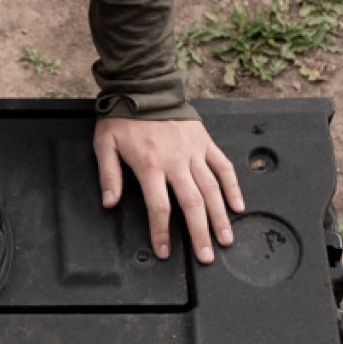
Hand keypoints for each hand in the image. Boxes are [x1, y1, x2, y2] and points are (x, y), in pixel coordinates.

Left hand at [92, 115, 244, 263]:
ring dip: (220, 217)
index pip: (159, 206)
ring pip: (212, 189)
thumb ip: (109, 176)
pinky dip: (233, 187)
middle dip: (200, 233)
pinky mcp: (205, 142)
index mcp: (150, 164)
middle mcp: (176, 161)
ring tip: (226, 240)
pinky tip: (238, 206)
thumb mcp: (104, 145)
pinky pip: (223, 167)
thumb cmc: (122, 117)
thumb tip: (110, 203)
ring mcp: (194, 152)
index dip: (162, 232)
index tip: (164, 251)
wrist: (144, 87)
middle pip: (192, 203)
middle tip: (206, 257)